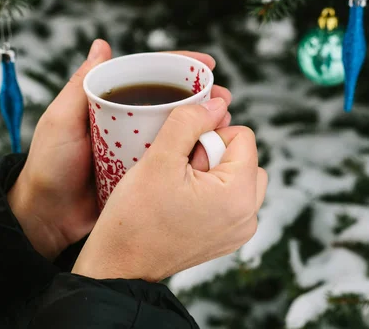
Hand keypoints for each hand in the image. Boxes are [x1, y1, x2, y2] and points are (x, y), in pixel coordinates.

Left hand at [8, 40, 232, 259]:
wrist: (48, 217)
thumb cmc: (49, 166)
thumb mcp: (61, 121)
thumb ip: (80, 85)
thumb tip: (101, 45)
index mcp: (110, 103)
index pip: (148, 75)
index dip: (180, 66)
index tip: (207, 63)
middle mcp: (128, 122)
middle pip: (170, 100)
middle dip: (200, 95)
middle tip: (225, 98)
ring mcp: (138, 148)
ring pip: (176, 128)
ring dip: (202, 123)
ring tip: (225, 122)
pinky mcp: (144, 173)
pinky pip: (173, 158)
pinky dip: (192, 151)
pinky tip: (212, 150)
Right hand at [72, 98, 267, 281]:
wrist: (119, 263)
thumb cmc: (135, 216)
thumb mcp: (158, 158)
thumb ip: (189, 121)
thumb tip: (218, 104)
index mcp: (240, 195)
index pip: (242, 136)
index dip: (209, 136)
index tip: (183, 156)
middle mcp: (249, 216)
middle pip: (245, 156)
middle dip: (215, 153)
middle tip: (181, 171)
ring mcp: (240, 230)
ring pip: (239, 176)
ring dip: (214, 171)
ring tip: (182, 185)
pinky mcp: (229, 238)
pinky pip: (232, 199)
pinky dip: (212, 191)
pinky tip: (182, 200)